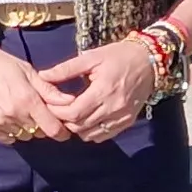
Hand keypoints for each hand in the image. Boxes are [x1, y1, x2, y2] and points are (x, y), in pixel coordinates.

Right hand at [0, 39, 75, 145]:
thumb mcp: (26, 69)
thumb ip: (48, 89)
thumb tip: (70, 101)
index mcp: (26, 99)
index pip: (52, 128)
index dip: (62, 132)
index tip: (65, 130)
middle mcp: (13, 114)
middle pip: (39, 132)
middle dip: (44, 125)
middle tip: (39, 112)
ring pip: (24, 136)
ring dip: (28, 128)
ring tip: (22, 111)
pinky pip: (8, 139)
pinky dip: (13, 132)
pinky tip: (9, 117)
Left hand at [40, 40, 163, 144]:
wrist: (149, 61)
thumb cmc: (118, 56)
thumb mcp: (91, 57)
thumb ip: (65, 69)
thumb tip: (42, 76)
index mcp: (103, 90)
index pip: (74, 113)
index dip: (57, 112)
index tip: (49, 104)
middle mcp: (113, 107)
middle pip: (80, 126)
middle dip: (64, 120)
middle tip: (56, 110)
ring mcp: (122, 117)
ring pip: (90, 134)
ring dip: (76, 128)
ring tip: (70, 114)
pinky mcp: (127, 121)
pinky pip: (103, 136)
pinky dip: (91, 132)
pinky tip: (86, 119)